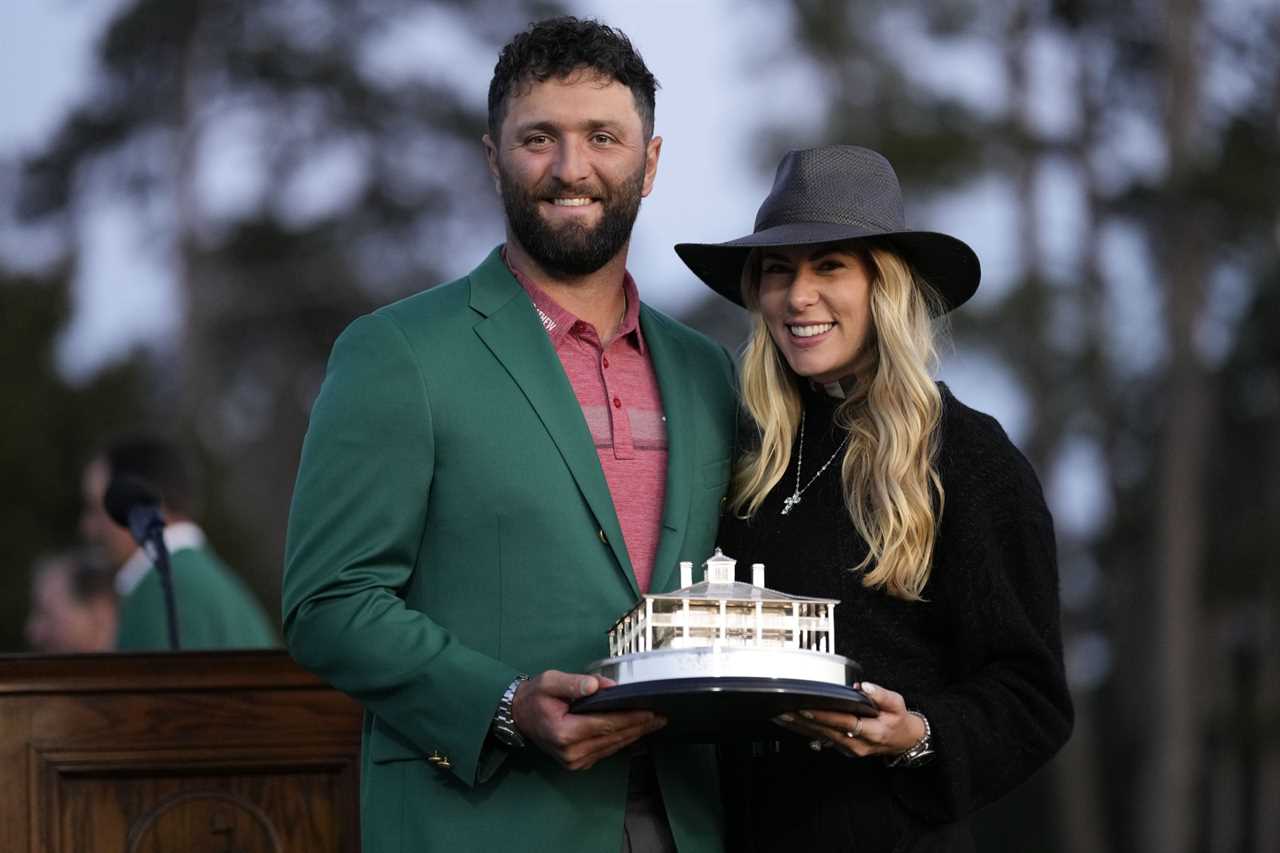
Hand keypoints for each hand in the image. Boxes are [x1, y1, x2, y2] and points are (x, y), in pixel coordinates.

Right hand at [511, 670, 666, 770]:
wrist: (519, 717)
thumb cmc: (535, 697)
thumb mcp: (550, 681)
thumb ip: (575, 683)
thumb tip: (600, 686)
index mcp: (564, 732)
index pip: (606, 724)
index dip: (631, 717)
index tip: (651, 711)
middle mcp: (571, 752)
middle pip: (613, 738)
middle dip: (639, 726)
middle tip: (662, 716)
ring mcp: (575, 762)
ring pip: (612, 747)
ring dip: (634, 734)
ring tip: (654, 722)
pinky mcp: (578, 764)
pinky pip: (605, 751)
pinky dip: (621, 740)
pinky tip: (634, 730)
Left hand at [772, 682, 923, 759]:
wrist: (903, 741)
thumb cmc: (897, 720)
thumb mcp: (897, 704)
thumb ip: (881, 695)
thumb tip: (864, 687)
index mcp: (872, 732)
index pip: (843, 723)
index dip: (824, 716)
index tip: (806, 709)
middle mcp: (857, 744)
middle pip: (826, 731)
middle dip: (804, 721)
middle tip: (784, 711)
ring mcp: (848, 749)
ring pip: (820, 737)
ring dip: (800, 727)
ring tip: (782, 717)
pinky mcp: (842, 748)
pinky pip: (821, 739)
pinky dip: (805, 731)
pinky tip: (792, 724)